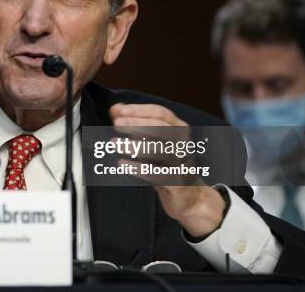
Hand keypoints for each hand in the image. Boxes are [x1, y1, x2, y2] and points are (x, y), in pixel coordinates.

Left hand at [109, 103, 224, 237]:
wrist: (189, 195)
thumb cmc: (166, 164)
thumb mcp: (152, 142)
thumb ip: (134, 124)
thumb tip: (115, 109)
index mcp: (179, 129)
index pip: (162, 114)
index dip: (141, 110)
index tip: (120, 111)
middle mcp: (183, 143)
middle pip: (163, 129)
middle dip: (138, 124)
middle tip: (117, 125)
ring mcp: (183, 163)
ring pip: (161, 151)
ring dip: (136, 146)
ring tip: (115, 144)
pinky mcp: (178, 183)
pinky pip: (159, 174)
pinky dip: (139, 168)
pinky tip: (122, 163)